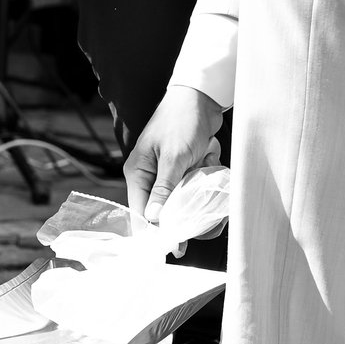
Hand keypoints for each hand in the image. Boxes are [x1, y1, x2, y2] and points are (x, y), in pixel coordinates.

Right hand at [124, 84, 224, 221]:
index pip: (140, 211)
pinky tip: (208, 153)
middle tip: (198, 208)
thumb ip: (164, 190)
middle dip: (184, 205)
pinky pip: (195, 183)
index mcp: (137, 172)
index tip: (174, 247)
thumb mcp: (173, 158)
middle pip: (163, 208)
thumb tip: (153, 220)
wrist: (201, 96)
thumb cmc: (181, 122)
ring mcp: (168, 171)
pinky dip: (205, 171)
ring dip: (198, 185)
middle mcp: (149, 175)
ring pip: (183, 196)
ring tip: (203, 160)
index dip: (156, 231)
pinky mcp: (184, 167)